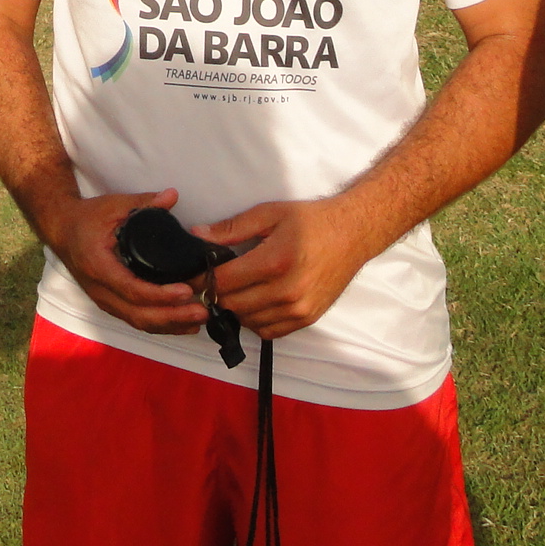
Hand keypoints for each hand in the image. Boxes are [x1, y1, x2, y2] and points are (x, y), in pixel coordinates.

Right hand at [43, 188, 207, 335]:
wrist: (62, 229)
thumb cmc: (87, 218)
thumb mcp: (113, 205)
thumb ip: (143, 203)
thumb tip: (173, 196)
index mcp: (98, 266)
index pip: (131, 289)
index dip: (159, 294)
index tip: (185, 291)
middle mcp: (100, 289)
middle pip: (137, 314)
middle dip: (171, 317)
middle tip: (201, 311)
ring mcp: (104, 300)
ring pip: (137, 322)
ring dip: (169, 325)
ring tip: (198, 320)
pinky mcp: (110, 303)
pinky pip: (135, 320)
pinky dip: (160, 325)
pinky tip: (182, 324)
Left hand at [196, 197, 371, 341]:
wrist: (352, 234)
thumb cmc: (310, 221)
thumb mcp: (269, 214)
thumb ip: (231, 228)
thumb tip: (197, 235)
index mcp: (274, 262)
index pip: (224, 282)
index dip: (202, 279)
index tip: (192, 275)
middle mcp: (286, 291)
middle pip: (232, 304)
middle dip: (216, 294)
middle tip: (210, 281)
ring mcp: (298, 309)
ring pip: (248, 320)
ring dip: (235, 308)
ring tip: (234, 289)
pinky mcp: (307, 318)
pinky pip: (269, 332)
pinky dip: (255, 320)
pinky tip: (254, 302)